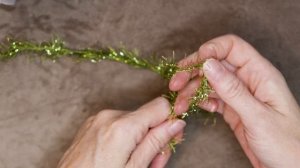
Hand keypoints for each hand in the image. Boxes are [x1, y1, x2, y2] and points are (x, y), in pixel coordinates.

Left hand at [58, 97, 185, 167]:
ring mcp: (98, 119)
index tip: (172, 139)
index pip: (161, 106)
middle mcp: (109, 116)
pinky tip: (122, 156)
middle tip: (154, 163)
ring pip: (133, 121)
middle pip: (147, 116)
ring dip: (141, 139)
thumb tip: (176, 123)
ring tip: (136, 163)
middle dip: (155, 137)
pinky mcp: (92, 124)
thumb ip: (156, 142)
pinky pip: (118, 124)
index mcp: (122, 126)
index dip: (171, 121)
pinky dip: (126, 137)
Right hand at [169, 35, 299, 167]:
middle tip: (175, 84)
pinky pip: (212, 99)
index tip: (193, 64)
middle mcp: (248, 80)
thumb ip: (232, 90)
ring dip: (192, 90)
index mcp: (260, 74)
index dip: (211, 50)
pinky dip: (199, 102)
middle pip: (216, 64)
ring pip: (210, 83)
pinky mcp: (233, 109)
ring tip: (180, 104)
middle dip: (193, 71)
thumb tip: (208, 64)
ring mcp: (239, 95)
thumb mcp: (258, 116)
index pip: (233, 47)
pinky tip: (192, 108)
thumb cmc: (287, 144)